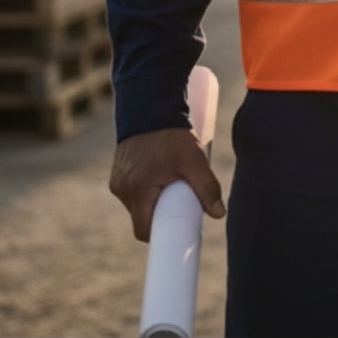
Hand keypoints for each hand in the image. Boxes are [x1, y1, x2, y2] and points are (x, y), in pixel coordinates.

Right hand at [109, 127, 225, 241]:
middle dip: (162, 214)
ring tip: (172, 183)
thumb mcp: (193, 160)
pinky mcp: (119, 169)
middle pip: (142, 216)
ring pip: (138, 202)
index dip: (161, 234)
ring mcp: (117, 179)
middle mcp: (122, 189)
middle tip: (182, 201)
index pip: (143, 230)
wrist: (149, 103)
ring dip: (154, 199)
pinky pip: (133, 188)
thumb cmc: (170, 133)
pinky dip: (146, 187)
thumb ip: (207, 187)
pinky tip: (161, 175)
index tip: (177, 229)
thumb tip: (219, 214)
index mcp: (137, 192)